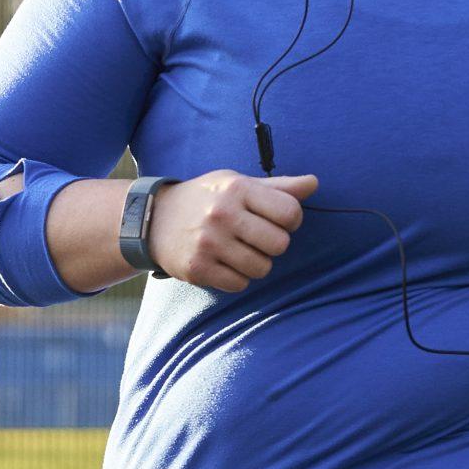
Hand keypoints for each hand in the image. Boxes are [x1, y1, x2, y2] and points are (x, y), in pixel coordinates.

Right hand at [146, 172, 317, 292]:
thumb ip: (278, 187)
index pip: (290, 213)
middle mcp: (222, 214)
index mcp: (237, 189)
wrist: (153, 220)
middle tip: (256, 238)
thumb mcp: (238, 183)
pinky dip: (237, 278)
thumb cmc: (207, 199)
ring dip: (256, 263)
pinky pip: (239, 284)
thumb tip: (314, 183)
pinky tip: (223, 263)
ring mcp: (208, 243)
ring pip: (262, 269)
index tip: (276, 220)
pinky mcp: (197, 268)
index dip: (290, 221)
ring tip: (238, 250)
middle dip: (273, 245)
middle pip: (280, 244)